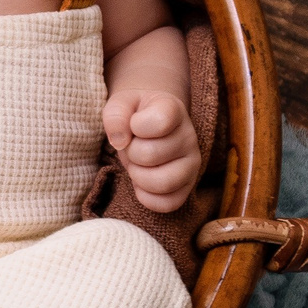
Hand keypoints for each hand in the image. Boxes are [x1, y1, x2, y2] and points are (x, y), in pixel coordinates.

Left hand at [104, 88, 198, 212]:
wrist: (150, 124)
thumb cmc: (135, 114)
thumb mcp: (121, 104)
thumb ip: (116, 114)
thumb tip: (119, 141)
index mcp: (174, 110)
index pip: (158, 121)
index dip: (134, 125)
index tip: (133, 124)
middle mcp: (189, 137)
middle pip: (149, 155)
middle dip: (131, 153)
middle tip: (133, 147)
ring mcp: (192, 164)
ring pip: (161, 183)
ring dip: (138, 176)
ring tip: (138, 164)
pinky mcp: (188, 187)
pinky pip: (167, 204)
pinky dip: (146, 197)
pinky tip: (142, 181)